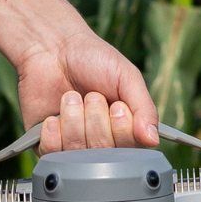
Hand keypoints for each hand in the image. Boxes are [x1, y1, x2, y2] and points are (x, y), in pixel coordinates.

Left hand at [17, 26, 160, 151]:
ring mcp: (72, 143)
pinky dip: (53, 134)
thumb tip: (152, 139)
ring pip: (77, 154)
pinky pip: (52, 154)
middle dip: (97, 121)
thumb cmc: (92, 58)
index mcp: (125, 127)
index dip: (123, 130)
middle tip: (92, 96)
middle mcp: (100, 139)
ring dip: (74, 121)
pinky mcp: (47, 144)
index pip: (131, 150)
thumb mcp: (127, 77)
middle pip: (103, 154)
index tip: (117, 106)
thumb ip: (144, 108)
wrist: (53, 47)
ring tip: (70, 98)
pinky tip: (54, 116)